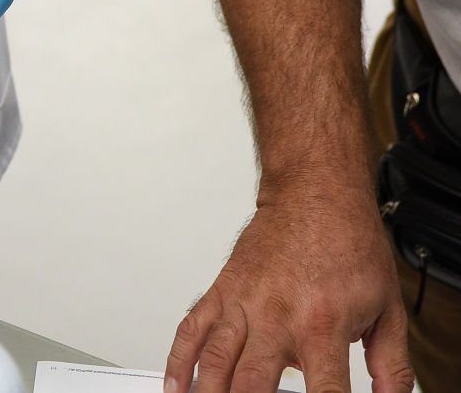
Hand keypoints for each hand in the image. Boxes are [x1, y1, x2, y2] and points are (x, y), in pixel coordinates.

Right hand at [165, 183, 413, 392]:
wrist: (315, 195)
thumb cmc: (348, 244)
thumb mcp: (388, 309)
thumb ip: (391, 365)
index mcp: (323, 326)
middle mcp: (277, 316)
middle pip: (252, 384)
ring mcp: (243, 304)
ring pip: (215, 361)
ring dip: (207, 392)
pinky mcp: (222, 290)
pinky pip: (192, 329)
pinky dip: (179, 360)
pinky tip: (176, 385)